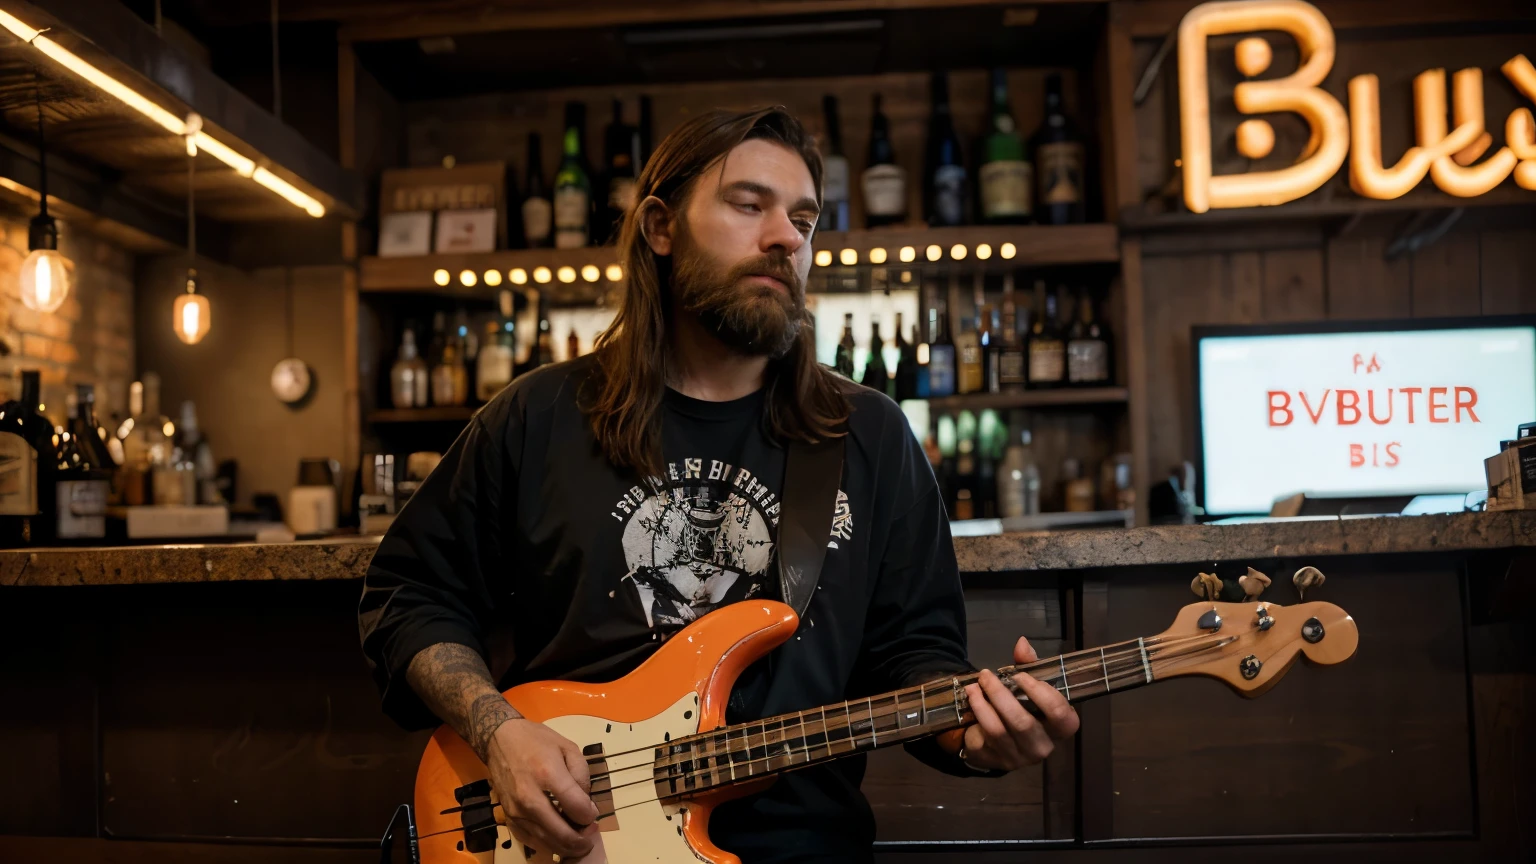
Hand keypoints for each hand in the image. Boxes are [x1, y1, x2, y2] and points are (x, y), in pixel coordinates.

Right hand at [485, 716, 601, 859]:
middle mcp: (529, 797)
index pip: (576, 807)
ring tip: (578, 842)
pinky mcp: (507, 817)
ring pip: (546, 842)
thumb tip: (586, 804)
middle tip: (590, 837)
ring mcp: (516, 810)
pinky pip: (530, 841)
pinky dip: (546, 845)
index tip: (593, 813)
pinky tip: (557, 839)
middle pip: (561, 832)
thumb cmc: (536, 741)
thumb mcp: (568, 747)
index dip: (590, 815)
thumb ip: (581, 775)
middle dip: (581, 840)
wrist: (500, 739)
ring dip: (566, 846)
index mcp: (547, 774)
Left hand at [958, 636, 1079, 771]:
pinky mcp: (997, 763)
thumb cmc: (1023, 707)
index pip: (1061, 715)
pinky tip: (971, 700)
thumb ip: (1028, 665)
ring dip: (982, 703)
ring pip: (999, 730)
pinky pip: (984, 737)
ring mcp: (1020, 758)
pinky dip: (976, 715)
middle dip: (1000, 694)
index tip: (1019, 675)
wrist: (998, 739)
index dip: (1040, 693)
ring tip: (973, 686)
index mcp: (1060, 728)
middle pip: (1024, 723)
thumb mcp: (1028, 685)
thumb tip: (1022, 643)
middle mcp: (1043, 747)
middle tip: (986, 675)